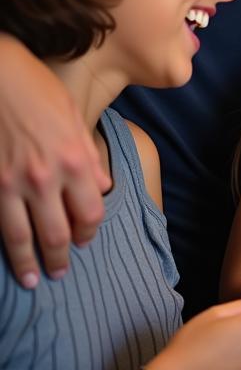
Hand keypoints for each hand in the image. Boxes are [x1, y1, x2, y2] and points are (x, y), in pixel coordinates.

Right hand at [0, 36, 107, 287]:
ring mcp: (12, 184)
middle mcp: (46, 178)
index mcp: (76, 161)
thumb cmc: (37, 89)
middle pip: (58, 233)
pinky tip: (6, 255)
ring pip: (21, 237)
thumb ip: (89, 156)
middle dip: (60, 258)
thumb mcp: (75, 117)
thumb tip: (102, 186)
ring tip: (32, 279)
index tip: (85, 240)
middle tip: (59, 273)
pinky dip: (3, 244)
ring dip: (28, 263)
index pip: (90, 213)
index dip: (89, 231)